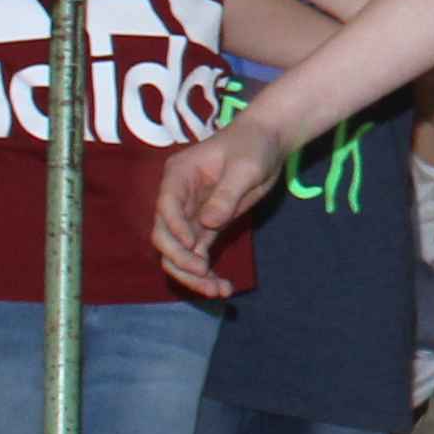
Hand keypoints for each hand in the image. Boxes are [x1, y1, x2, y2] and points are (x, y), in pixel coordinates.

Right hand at [152, 122, 279, 296]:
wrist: (268, 142)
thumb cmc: (254, 145)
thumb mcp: (245, 166)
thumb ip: (226, 193)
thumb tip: (208, 224)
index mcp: (178, 175)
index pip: (166, 206)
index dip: (175, 228)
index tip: (194, 245)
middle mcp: (178, 198)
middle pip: (165, 235)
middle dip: (180, 258)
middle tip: (204, 273)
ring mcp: (190, 215)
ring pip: (179, 252)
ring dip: (192, 275)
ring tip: (217, 291)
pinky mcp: (206, 228)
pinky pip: (198, 255)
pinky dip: (206, 274)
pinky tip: (222, 288)